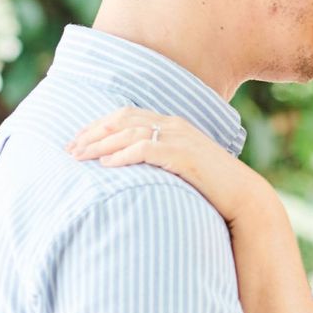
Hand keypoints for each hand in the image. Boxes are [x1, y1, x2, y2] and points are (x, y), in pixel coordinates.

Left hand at [67, 106, 270, 228]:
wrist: (243, 197)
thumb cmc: (211, 187)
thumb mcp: (181, 167)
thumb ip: (159, 160)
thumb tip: (130, 169)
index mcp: (172, 124)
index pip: (126, 116)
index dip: (98, 126)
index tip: (77, 140)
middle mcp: (173, 125)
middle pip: (122, 120)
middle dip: (92, 133)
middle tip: (69, 149)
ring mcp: (179, 138)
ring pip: (129, 133)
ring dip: (101, 145)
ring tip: (80, 157)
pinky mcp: (183, 156)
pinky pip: (146, 149)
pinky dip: (123, 155)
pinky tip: (107, 166)